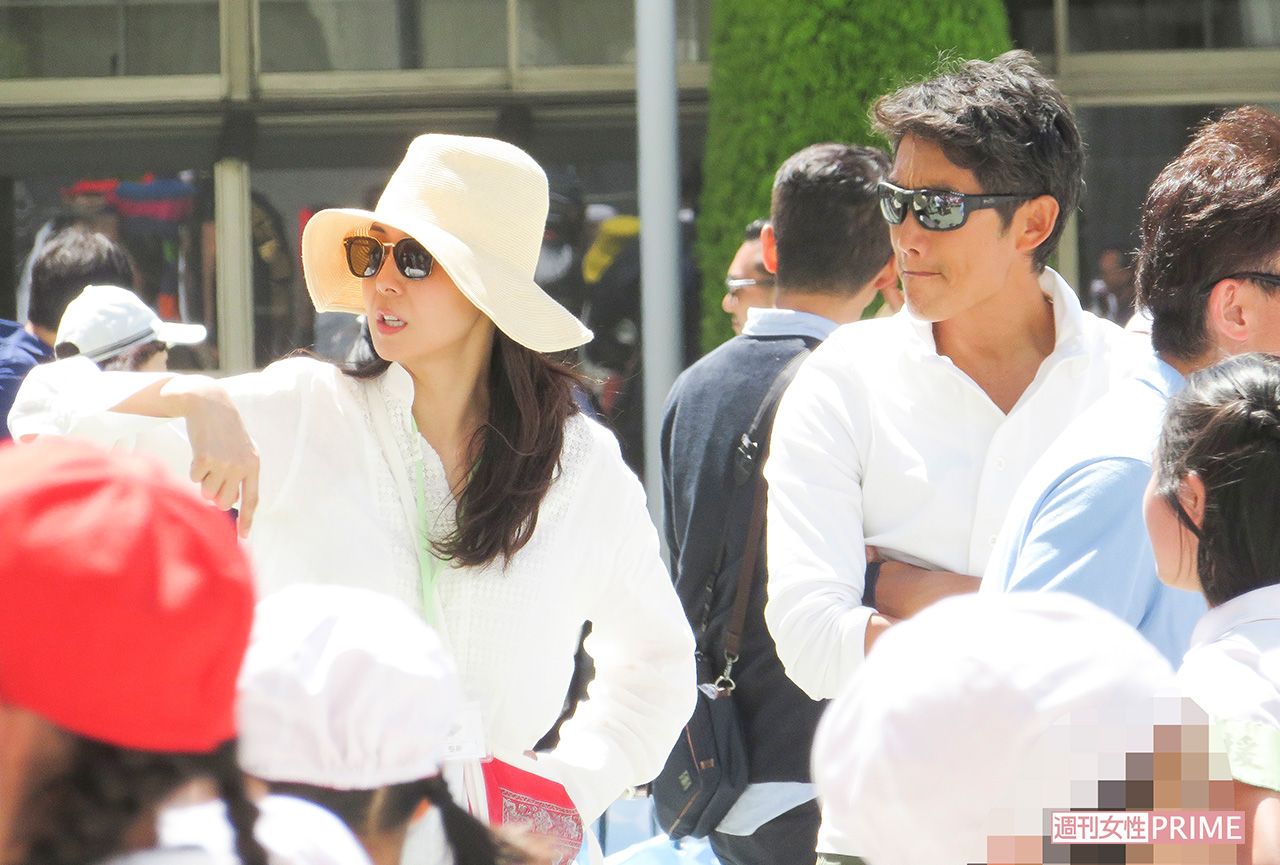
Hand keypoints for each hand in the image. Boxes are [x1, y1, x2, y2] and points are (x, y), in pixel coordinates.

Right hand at [168, 378, 259, 537]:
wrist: (211, 405)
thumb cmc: (226, 432)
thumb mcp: (243, 451)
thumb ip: (240, 476)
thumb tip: (226, 505)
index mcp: (253, 466)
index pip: (252, 499)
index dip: (247, 519)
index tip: (242, 537)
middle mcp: (240, 467)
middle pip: (223, 501)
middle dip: (215, 495)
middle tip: (215, 476)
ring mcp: (223, 463)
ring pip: (207, 492)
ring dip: (204, 480)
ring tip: (210, 460)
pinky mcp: (204, 458)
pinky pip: (194, 478)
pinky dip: (194, 469)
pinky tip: (201, 452)